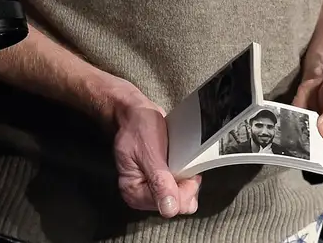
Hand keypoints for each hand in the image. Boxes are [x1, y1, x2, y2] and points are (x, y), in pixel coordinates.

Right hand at [111, 97, 200, 217]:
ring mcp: (152, 189)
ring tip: (180, 159)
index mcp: (134, 193)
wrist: (136, 113)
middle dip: (186, 184)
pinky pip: (182, 186)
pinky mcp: (161, 182)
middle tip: (182, 161)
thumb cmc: (138, 127)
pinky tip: (181, 160)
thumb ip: (159, 182)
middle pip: (178, 204)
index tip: (186, 168)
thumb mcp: (149, 152)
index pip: (169, 207)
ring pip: (183, 197)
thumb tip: (169, 209)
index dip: (183, 189)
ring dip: (187, 178)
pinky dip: (186, 174)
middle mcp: (142, 196)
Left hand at [292, 65, 322, 174]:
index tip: (313, 150)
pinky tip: (282, 126)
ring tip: (290, 131)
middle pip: (319, 163)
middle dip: (307, 153)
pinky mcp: (302, 137)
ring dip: (293, 145)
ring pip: (303, 155)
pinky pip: (290, 141)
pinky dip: (284, 135)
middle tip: (300, 139)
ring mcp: (318, 146)